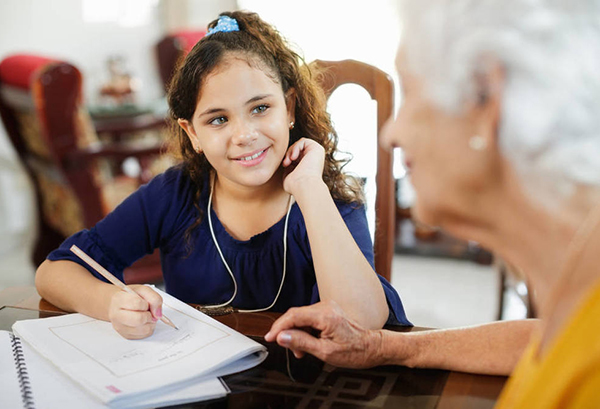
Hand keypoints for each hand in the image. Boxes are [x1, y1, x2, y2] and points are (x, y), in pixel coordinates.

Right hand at [108, 285, 163, 338]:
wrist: (120, 304)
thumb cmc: (132, 296)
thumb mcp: (144, 290)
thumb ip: (154, 298)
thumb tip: (158, 314)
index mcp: (118, 299)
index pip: (136, 303)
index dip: (145, 303)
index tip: (145, 303)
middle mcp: (116, 315)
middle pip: (139, 320)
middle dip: (149, 315)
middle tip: (148, 311)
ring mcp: (120, 327)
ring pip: (144, 329)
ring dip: (150, 322)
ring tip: (146, 315)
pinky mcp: (126, 335)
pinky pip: (144, 335)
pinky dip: (149, 328)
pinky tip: (144, 322)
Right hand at [264, 301, 384, 368]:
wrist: (371, 347)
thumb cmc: (354, 351)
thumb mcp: (324, 352)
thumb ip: (301, 342)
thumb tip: (282, 337)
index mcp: (325, 316)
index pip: (293, 316)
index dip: (279, 327)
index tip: (270, 337)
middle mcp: (326, 307)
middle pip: (296, 315)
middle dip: (288, 332)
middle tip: (288, 348)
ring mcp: (327, 308)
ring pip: (301, 317)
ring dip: (296, 333)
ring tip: (300, 350)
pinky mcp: (328, 311)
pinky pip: (309, 318)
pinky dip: (304, 330)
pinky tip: (306, 343)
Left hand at [282, 137, 325, 195]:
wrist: (303, 185)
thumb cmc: (295, 185)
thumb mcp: (288, 175)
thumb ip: (288, 166)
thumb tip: (284, 161)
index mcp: (308, 166)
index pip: (296, 155)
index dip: (288, 158)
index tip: (284, 166)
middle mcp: (313, 159)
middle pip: (297, 149)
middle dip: (288, 154)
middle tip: (285, 163)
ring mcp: (316, 153)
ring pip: (299, 144)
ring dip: (291, 151)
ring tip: (288, 161)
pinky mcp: (317, 148)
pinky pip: (302, 141)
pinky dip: (295, 147)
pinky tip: (293, 158)